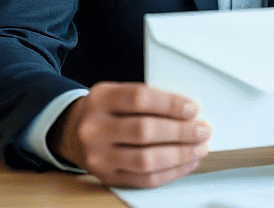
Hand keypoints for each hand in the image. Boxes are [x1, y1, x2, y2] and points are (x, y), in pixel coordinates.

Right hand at [52, 81, 210, 187]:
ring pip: (146, 160)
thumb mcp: (117, 94)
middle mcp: (95, 128)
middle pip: (145, 131)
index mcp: (100, 98)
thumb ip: (148, 101)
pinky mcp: (106, 177)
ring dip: (180, 155)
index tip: (192, 109)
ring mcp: (98, 156)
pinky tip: (185, 164)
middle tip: (202, 131)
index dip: (170, 104)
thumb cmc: (105, 111)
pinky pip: (145, 180)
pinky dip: (170, 173)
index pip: (140, 99)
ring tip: (198, 149)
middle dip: (181, 132)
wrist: (71, 132)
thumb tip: (189, 114)